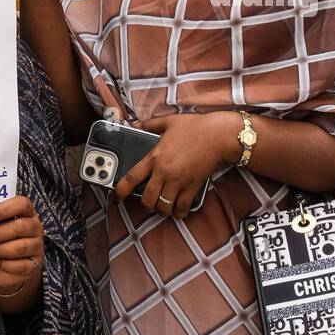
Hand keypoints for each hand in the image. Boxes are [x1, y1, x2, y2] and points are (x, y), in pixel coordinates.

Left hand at [0, 195, 43, 291]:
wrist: (9, 267)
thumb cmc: (1, 242)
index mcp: (27, 213)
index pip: (22, 204)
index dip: (6, 209)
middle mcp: (35, 228)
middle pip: (20, 226)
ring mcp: (36, 246)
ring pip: (21, 247)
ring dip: (0, 250)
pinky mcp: (34, 264)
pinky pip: (21, 265)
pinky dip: (6, 264)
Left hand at [114, 112, 239, 217]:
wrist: (217, 135)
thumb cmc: (195, 127)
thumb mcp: (169, 121)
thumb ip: (150, 124)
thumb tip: (136, 125)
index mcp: (155, 157)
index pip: (132, 178)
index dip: (120, 191)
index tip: (117, 197)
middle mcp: (164, 172)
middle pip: (147, 199)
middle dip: (146, 206)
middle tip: (149, 204)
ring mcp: (178, 181)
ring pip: (164, 206)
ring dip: (162, 210)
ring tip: (164, 207)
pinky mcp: (192, 186)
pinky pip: (183, 207)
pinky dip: (180, 212)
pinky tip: (179, 210)